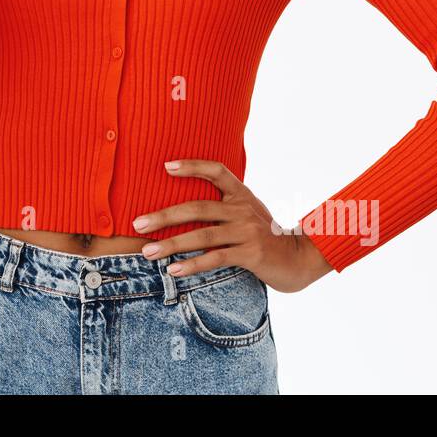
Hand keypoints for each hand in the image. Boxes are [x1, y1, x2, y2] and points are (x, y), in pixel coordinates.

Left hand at [131, 159, 333, 292]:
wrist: (298, 259)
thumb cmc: (265, 236)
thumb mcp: (248, 213)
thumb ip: (224, 206)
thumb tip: (183, 207)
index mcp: (241, 194)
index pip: (217, 171)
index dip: (193, 166)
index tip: (167, 166)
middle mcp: (242, 209)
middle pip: (197, 207)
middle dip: (164, 216)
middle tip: (138, 223)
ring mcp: (247, 231)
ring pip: (202, 235)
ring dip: (171, 244)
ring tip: (148, 252)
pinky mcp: (251, 254)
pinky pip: (215, 258)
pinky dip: (192, 264)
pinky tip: (173, 270)